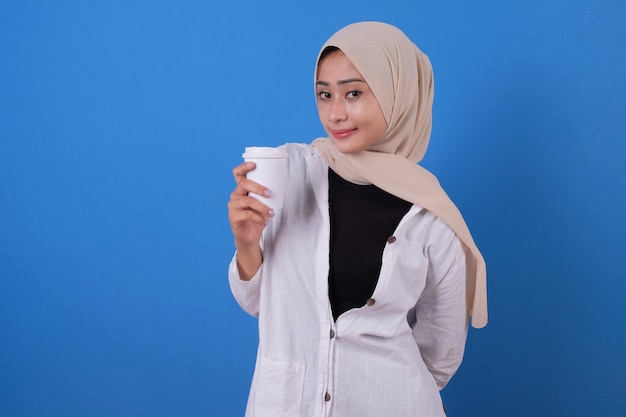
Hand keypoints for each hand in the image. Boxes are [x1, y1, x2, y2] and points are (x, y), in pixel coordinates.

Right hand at [227, 162, 273, 278]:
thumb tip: (282, 184)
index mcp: (241, 189)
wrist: (251, 236)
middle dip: (258, 187)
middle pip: (243, 184)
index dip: (243, 167)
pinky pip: (247, 214)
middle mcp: (235, 195)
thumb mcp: (264, 203)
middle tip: (270, 194)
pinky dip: (258, 217)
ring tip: (271, 212)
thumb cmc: (257, 217)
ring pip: (247, 201)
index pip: (238, 174)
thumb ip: (268, 195)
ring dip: (262, 206)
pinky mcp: (233, 217)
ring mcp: (233, 206)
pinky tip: (264, 221)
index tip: (253, 164)